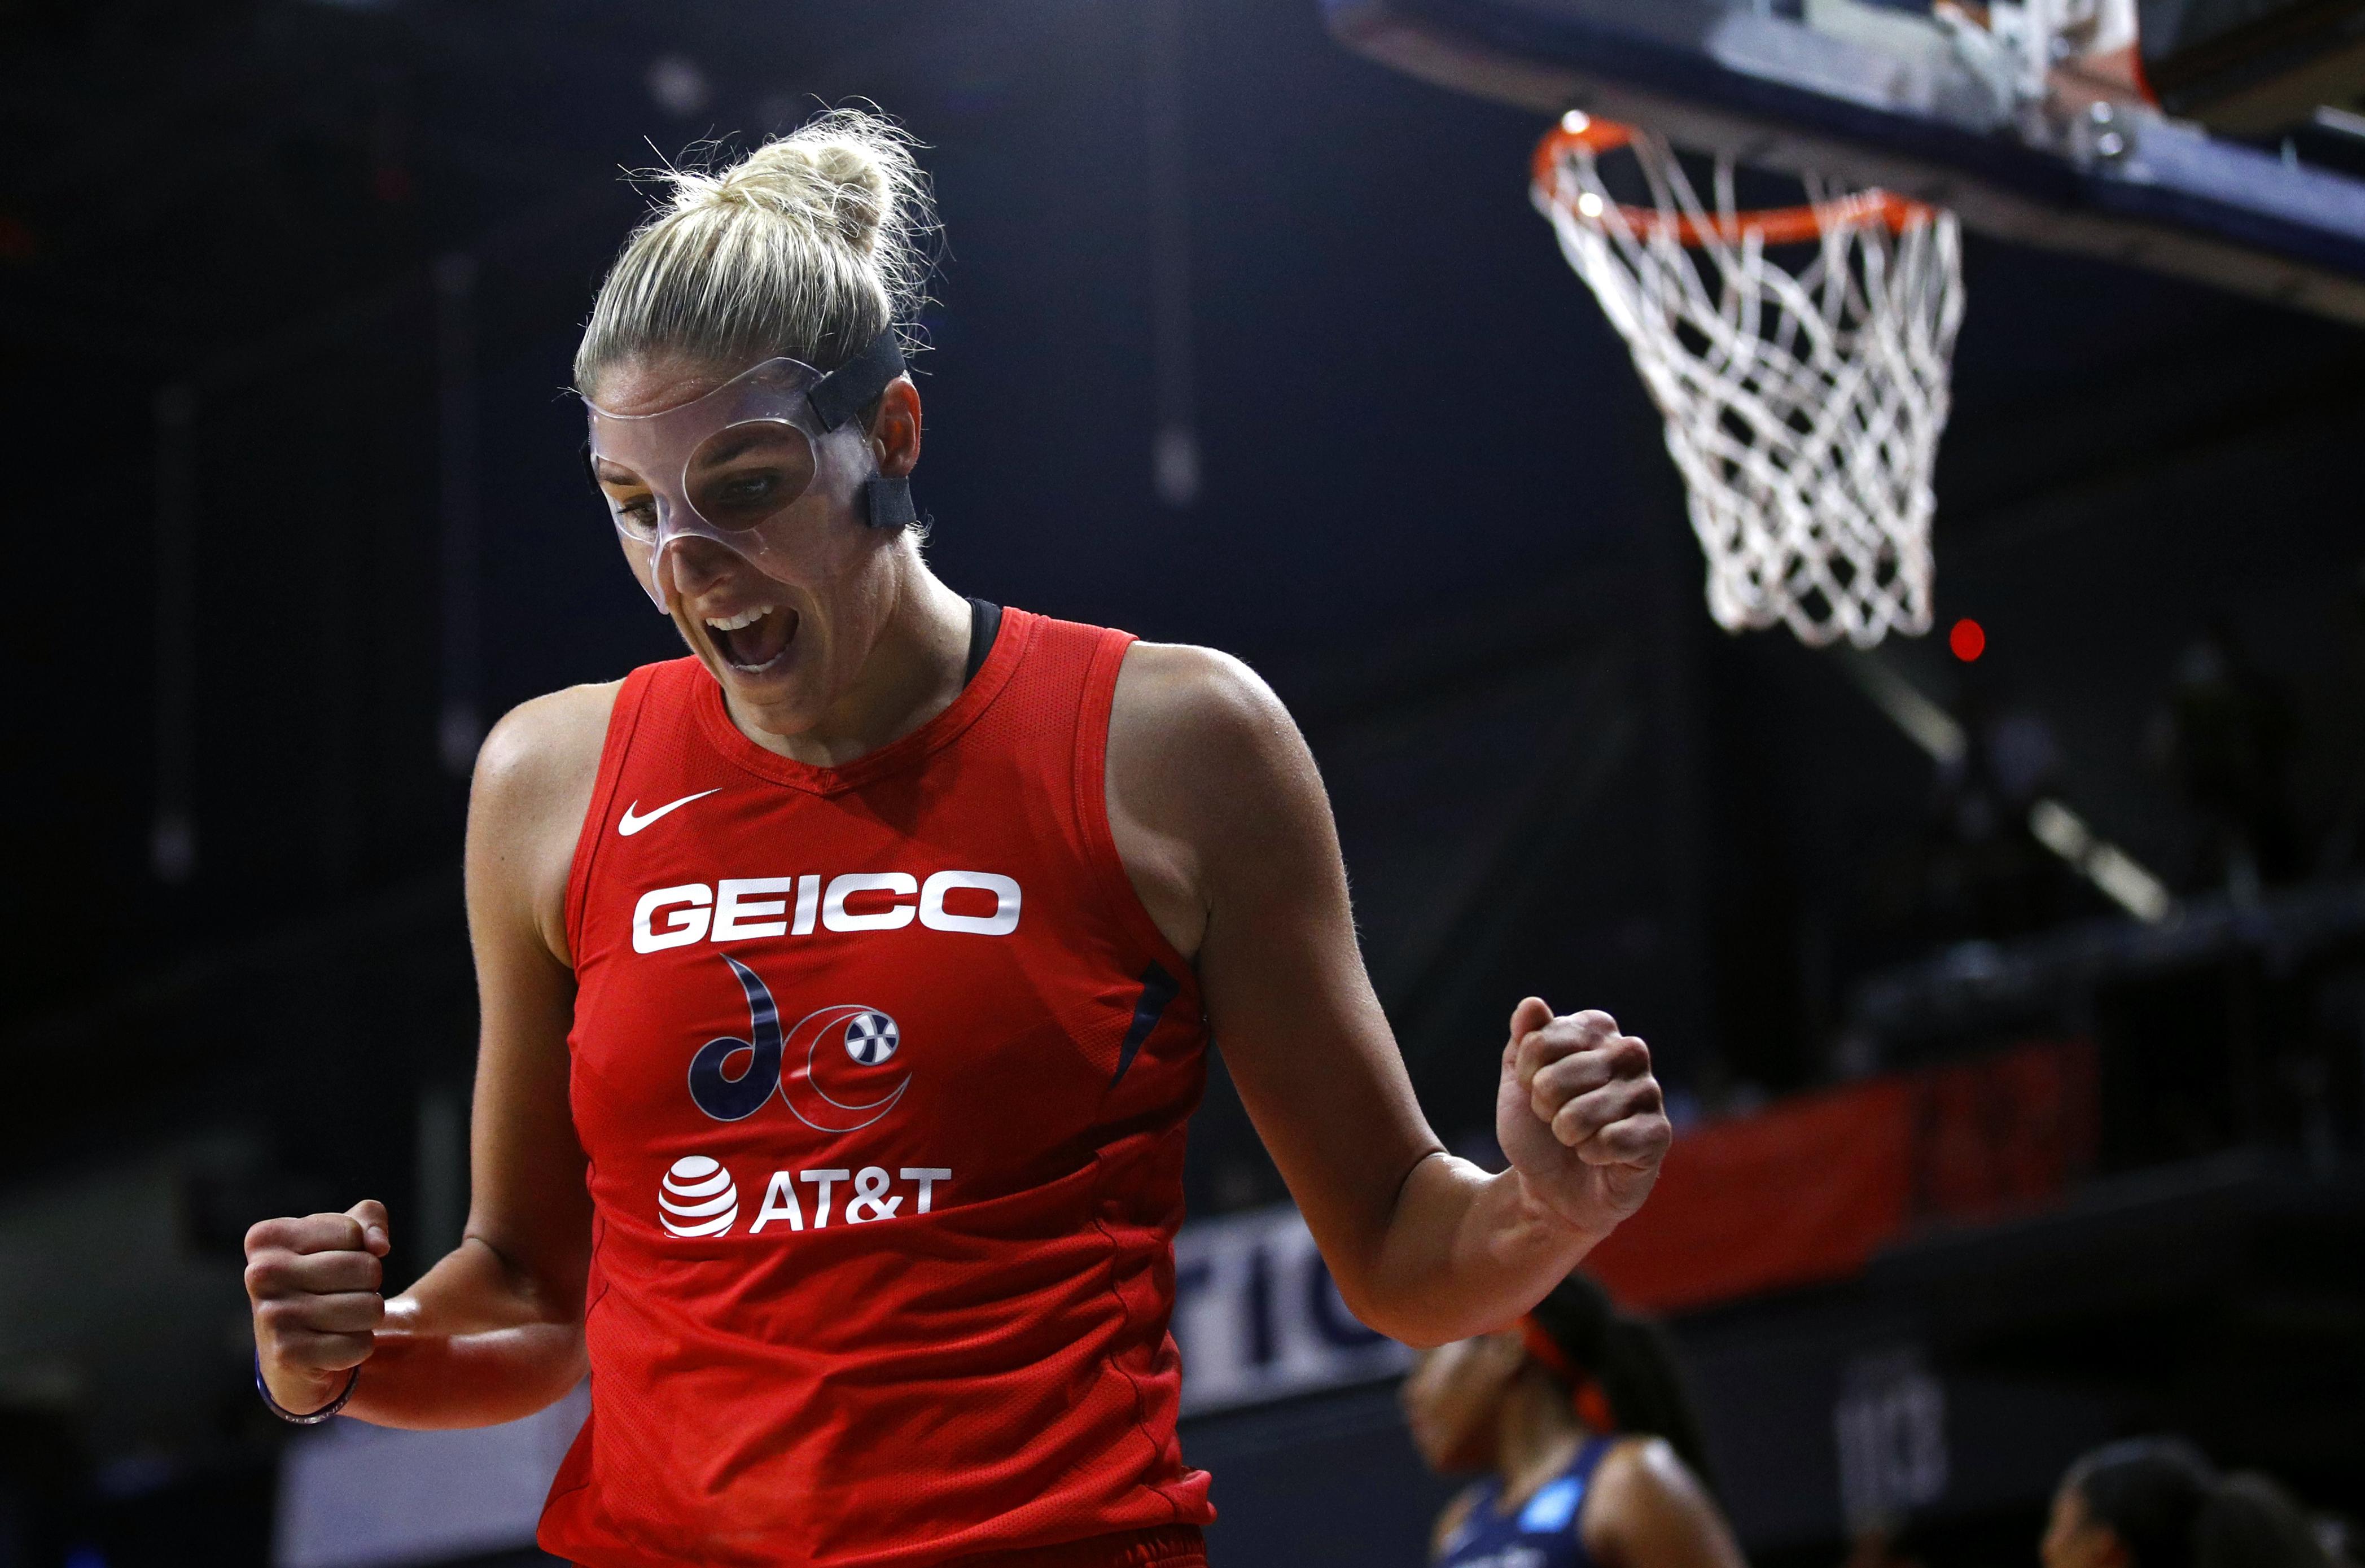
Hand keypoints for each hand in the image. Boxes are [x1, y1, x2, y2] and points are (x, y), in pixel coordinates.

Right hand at [245, 1199, 391, 1413]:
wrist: (290, 1350)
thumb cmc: (320, 1280)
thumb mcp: (343, 1236)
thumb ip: (370, 1220)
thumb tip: (380, 1245)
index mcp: (267, 1238)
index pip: (353, 1233)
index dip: (360, 1250)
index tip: (332, 1263)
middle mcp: (260, 1274)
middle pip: (366, 1268)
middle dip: (369, 1284)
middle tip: (342, 1295)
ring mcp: (271, 1315)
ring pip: (370, 1308)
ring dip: (367, 1317)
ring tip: (337, 1320)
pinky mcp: (287, 1354)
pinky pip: (359, 1345)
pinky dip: (358, 1347)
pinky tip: (331, 1346)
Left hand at [1495, 999, 1671, 1238]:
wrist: (1551, 1187)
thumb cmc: (1538, 1128)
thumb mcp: (1518, 1080)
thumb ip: (1523, 1038)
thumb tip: (1532, 1004)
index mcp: (1596, 1029)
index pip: (1539, 1041)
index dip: (1525, 1075)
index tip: (1533, 1087)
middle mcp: (1629, 1052)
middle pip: (1556, 1077)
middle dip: (1544, 1109)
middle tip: (1556, 1118)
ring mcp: (1649, 1091)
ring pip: (1582, 1113)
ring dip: (1566, 1134)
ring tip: (1577, 1138)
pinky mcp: (1658, 1133)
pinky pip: (1612, 1140)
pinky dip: (1592, 1154)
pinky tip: (1599, 1155)